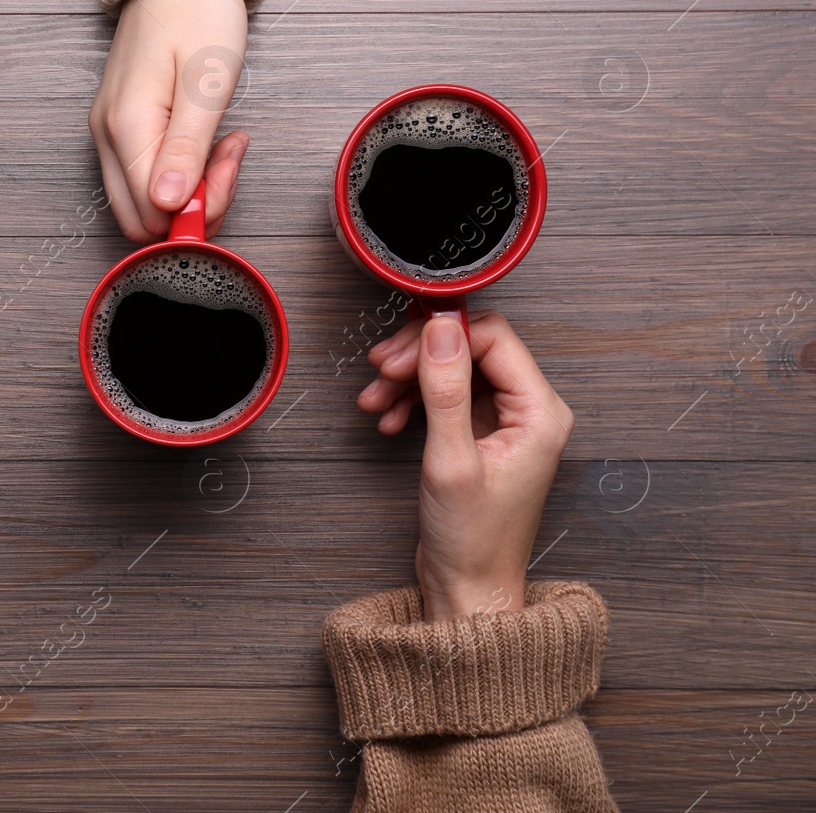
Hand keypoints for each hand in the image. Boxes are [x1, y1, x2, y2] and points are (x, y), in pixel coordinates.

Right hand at [89, 0, 250, 243]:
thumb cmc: (199, 15)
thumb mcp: (207, 83)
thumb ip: (187, 149)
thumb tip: (169, 205)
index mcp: (127, 126)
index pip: (152, 213)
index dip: (196, 211)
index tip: (230, 168)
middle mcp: (108, 136)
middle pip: (143, 218)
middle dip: (194, 207)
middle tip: (229, 162)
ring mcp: (110, 133)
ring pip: (146, 200)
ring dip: (193, 189)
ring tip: (224, 145)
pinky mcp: (121, 128)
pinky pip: (146, 175)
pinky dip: (181, 172)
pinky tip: (206, 141)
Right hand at [355, 310, 573, 620]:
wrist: (469, 588)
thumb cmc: (473, 540)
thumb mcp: (451, 460)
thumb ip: (445, 390)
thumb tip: (439, 329)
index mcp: (541, 412)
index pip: (493, 339)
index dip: (441, 337)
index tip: (398, 352)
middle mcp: (529, 411)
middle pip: (471, 349)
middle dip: (419, 357)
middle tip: (381, 370)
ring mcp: (505, 421)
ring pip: (452, 370)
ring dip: (408, 379)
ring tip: (375, 399)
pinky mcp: (481, 433)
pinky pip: (445, 395)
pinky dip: (412, 400)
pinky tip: (388, 418)